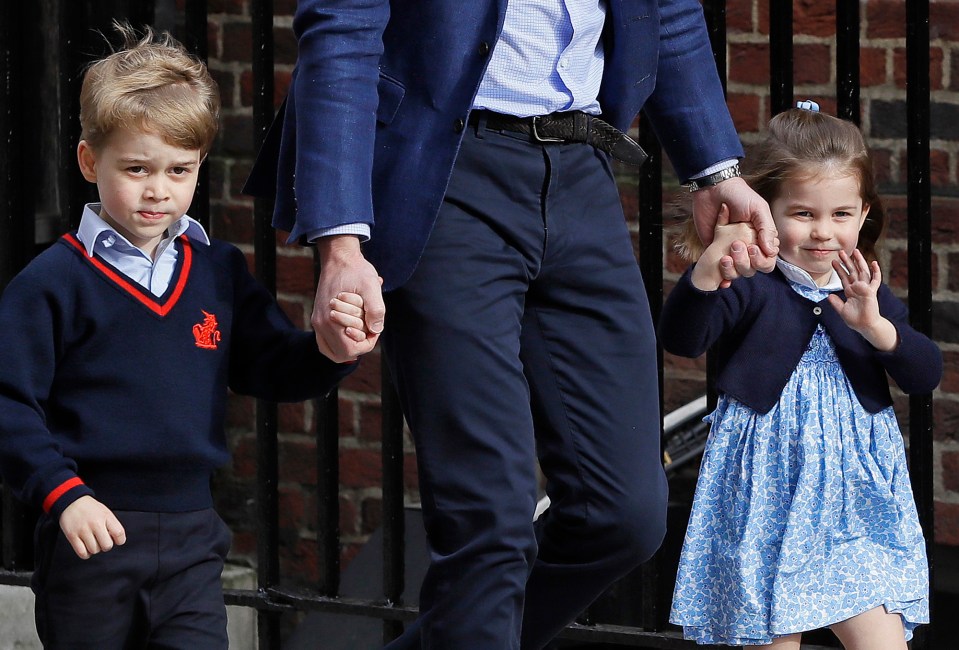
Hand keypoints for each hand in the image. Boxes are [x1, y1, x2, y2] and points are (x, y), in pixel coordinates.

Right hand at [59, 496, 125, 559]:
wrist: (72, 502)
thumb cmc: (90, 508)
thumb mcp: (105, 512)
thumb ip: (112, 525)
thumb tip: (116, 540)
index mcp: (106, 516)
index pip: (119, 533)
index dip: (120, 540)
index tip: (116, 540)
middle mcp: (95, 524)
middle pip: (107, 545)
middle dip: (106, 546)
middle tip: (102, 541)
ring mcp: (83, 530)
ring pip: (94, 550)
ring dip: (95, 549)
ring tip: (92, 541)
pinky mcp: (72, 536)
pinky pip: (82, 553)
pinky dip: (86, 554)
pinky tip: (86, 548)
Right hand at [313, 235, 384, 361]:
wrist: (339, 258)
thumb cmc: (356, 270)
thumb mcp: (371, 286)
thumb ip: (376, 309)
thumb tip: (375, 330)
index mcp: (330, 319)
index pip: (350, 350)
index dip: (367, 343)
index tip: (374, 328)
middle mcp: (320, 324)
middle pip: (342, 354)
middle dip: (359, 343)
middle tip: (368, 327)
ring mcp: (317, 322)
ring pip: (333, 351)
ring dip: (349, 344)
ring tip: (361, 328)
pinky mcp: (318, 318)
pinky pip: (327, 342)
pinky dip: (340, 341)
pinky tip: (352, 329)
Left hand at [693, 176, 778, 272]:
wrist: (713, 189)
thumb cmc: (739, 196)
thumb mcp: (758, 209)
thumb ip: (766, 229)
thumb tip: (772, 252)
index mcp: (761, 238)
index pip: (768, 259)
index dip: (762, 259)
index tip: (752, 248)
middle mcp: (747, 247)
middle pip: (752, 269)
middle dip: (745, 263)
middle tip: (736, 246)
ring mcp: (730, 251)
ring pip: (737, 272)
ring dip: (732, 271)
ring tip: (725, 258)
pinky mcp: (714, 251)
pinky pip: (720, 271)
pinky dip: (722, 279)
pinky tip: (721, 281)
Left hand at [826, 249, 897, 351]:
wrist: (865, 326)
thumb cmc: (855, 319)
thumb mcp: (842, 310)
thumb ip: (835, 303)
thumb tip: (828, 296)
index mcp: (850, 291)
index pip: (844, 277)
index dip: (839, 269)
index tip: (833, 261)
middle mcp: (857, 288)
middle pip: (852, 271)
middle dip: (847, 262)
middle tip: (841, 252)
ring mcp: (865, 288)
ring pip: (863, 272)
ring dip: (859, 262)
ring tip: (855, 252)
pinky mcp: (871, 292)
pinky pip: (875, 280)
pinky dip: (876, 272)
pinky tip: (874, 263)